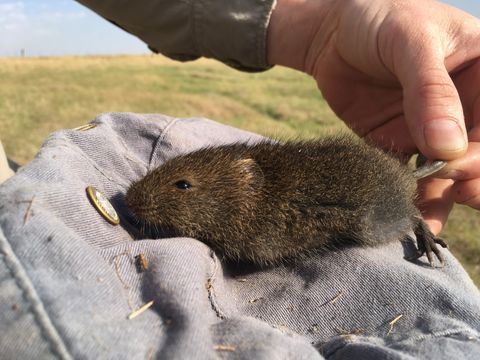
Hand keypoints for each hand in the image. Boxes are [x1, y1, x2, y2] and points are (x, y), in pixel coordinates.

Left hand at [268, 0, 479, 233]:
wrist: (332, 36)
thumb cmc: (378, 18)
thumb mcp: (410, 41)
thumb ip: (430, 90)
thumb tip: (448, 147)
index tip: (457, 162)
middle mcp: (466, 107)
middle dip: (472, 178)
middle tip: (452, 191)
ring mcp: (433, 130)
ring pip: (451, 172)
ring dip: (445, 199)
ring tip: (427, 220)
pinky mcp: (402, 144)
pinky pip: (412, 177)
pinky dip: (413, 199)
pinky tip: (411, 219)